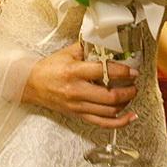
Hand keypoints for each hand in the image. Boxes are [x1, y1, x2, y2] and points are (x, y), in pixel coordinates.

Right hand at [22, 42, 138, 128]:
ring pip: (109, 110)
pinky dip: (119, 122)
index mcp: (73, 72)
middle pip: (109, 96)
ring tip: (131, 94)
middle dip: (128, 90)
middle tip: (134, 83)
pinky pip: (102, 123)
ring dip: (126, 103)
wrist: (32, 84)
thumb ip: (86, 48)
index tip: (131, 70)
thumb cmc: (48, 68)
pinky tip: (129, 117)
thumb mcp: (66, 53)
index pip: (103, 72)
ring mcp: (78, 105)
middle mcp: (76, 91)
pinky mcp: (78, 115)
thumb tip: (104, 43)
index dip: (122, 71)